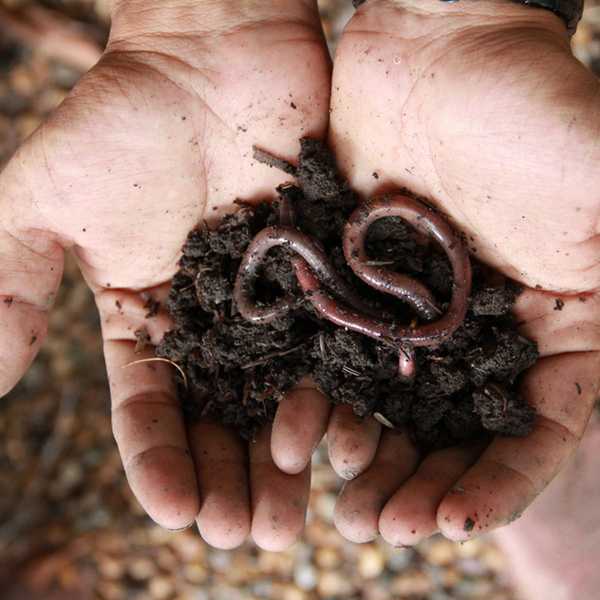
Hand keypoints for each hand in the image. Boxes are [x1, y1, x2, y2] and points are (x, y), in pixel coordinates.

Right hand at [0, 0, 330, 549]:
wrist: (209, 56)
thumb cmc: (123, 119)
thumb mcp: (42, 203)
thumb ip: (9, 287)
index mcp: (147, 317)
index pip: (150, 407)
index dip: (159, 462)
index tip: (174, 511)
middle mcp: (214, 324)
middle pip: (221, 418)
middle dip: (230, 478)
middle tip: (247, 536)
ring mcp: (273, 305)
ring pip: (279, 397)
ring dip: (283, 459)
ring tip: (292, 518)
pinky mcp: (323, 277)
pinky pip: (331, 347)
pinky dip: (333, 396)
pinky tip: (338, 444)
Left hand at [272, 0, 599, 544]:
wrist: (438, 48)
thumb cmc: (530, 104)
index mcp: (552, 322)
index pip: (538, 426)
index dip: (505, 480)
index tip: (460, 521)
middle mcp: (481, 331)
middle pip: (457, 431)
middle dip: (425, 486)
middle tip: (383, 530)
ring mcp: (413, 314)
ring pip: (392, 406)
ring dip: (369, 459)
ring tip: (342, 510)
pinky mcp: (356, 287)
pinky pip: (336, 357)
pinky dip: (322, 399)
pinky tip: (299, 438)